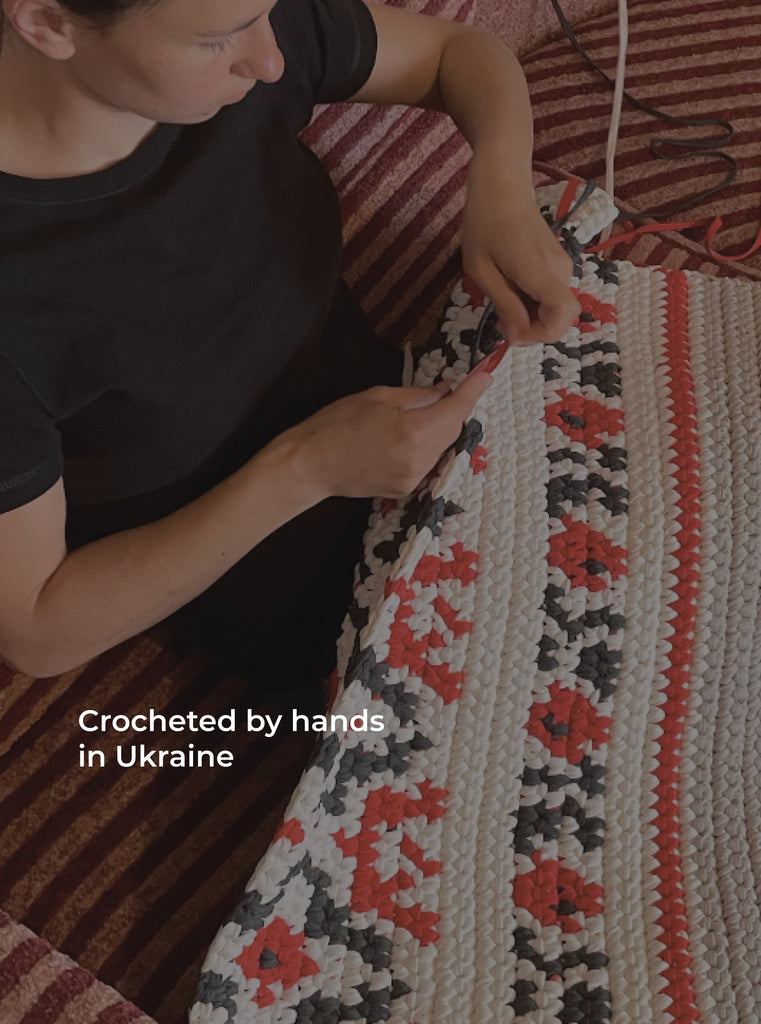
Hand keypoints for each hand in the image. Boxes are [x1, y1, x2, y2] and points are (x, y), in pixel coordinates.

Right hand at [288, 372, 492, 500]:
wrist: (310, 466)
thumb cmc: (336, 424)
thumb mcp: (378, 396)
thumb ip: (417, 396)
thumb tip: (445, 391)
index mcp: (413, 431)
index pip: (457, 409)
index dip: (474, 390)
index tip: (486, 374)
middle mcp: (420, 459)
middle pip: (454, 429)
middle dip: (454, 409)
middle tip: (448, 390)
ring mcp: (414, 478)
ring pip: (442, 446)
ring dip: (440, 428)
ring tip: (420, 415)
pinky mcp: (406, 489)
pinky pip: (428, 461)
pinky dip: (427, 446)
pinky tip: (407, 436)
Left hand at [461, 155, 580, 345]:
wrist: (503, 185)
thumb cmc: (485, 222)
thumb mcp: (481, 269)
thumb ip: (503, 304)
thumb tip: (517, 337)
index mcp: (538, 270)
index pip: (563, 315)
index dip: (541, 334)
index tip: (513, 331)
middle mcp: (559, 270)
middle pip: (558, 318)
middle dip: (530, 329)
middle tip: (501, 319)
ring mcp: (562, 267)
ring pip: (553, 309)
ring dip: (529, 316)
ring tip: (502, 296)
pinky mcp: (559, 265)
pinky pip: (551, 296)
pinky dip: (532, 302)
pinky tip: (512, 288)